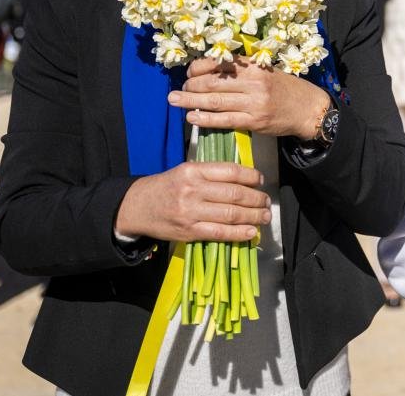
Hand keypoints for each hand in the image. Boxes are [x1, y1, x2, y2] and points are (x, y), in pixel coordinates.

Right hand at [114, 161, 271, 242]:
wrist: (137, 206)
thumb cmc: (167, 187)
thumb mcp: (186, 171)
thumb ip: (211, 173)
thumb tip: (244, 179)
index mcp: (194, 171)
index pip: (231, 172)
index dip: (251, 177)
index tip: (260, 181)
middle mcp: (193, 190)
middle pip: (235, 194)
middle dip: (256, 199)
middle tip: (266, 202)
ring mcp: (190, 212)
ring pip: (231, 214)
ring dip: (253, 216)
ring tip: (264, 216)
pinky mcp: (188, 231)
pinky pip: (219, 233)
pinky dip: (238, 233)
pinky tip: (251, 232)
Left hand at [169, 57, 330, 140]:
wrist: (309, 109)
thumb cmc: (287, 88)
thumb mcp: (267, 71)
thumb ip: (243, 70)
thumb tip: (211, 71)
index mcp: (254, 66)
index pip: (218, 63)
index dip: (198, 68)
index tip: (189, 73)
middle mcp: (253, 82)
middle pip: (212, 82)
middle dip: (190, 86)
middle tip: (176, 90)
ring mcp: (253, 103)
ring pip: (214, 101)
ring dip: (190, 101)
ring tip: (174, 101)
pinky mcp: (254, 121)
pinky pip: (224, 120)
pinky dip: (205, 119)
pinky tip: (192, 118)